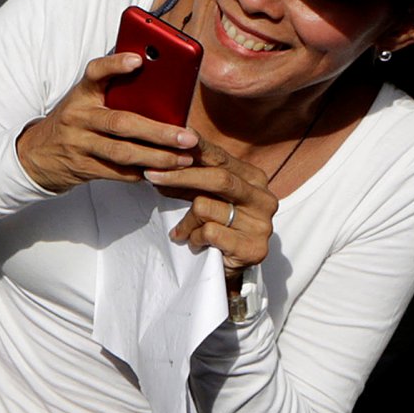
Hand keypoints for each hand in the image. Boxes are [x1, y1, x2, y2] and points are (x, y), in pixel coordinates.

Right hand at [14, 52, 200, 193]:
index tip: (138, 60)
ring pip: (123, 152)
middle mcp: (78, 117)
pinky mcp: (82, 167)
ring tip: (184, 158)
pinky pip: (118, 172)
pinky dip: (143, 173)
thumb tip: (162, 83)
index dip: (115, 65)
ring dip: (157, 157)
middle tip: (188, 136)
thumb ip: (114, 91)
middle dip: (159, 132)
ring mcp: (79, 144)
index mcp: (82, 94)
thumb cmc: (74, 121)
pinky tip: (163, 172)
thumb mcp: (86, 100)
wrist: (36, 154)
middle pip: (121, 123)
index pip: (95, 73)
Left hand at [145, 135, 276, 273]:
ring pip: (205, 207)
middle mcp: (263, 198)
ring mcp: (261, 224)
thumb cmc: (216, 226)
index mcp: (254, 179)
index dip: (194, 149)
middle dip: (179, 176)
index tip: (166, 142)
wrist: (230, 269)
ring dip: (185, 222)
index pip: (221, 157)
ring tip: (184, 233)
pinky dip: (194, 238)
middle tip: (150, 176)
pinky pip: (209, 232)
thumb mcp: (203, 196)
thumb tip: (160, 159)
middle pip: (218, 178)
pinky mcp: (254, 247)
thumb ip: (189, 178)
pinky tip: (197, 244)